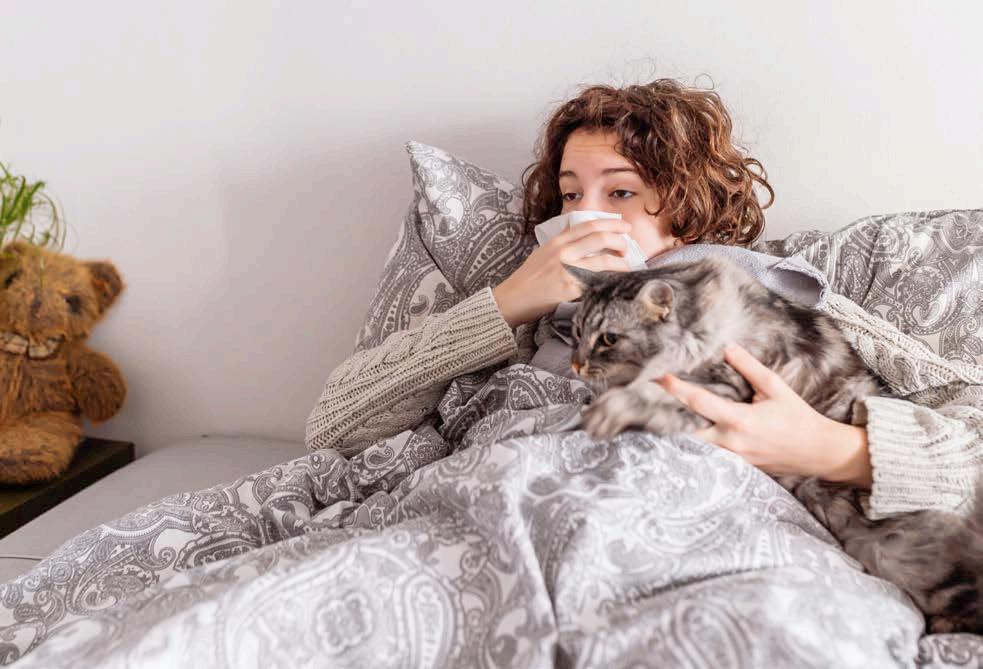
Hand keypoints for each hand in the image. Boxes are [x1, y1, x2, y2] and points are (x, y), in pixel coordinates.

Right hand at [491, 219, 632, 327]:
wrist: (512, 300)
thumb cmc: (527, 279)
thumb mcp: (542, 252)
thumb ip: (560, 239)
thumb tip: (573, 224)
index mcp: (557, 242)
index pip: (589, 225)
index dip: (611, 223)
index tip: (624, 226)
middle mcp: (563, 252)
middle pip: (601, 238)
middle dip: (621, 241)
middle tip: (627, 247)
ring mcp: (568, 270)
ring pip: (605, 260)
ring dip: (621, 262)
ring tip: (625, 265)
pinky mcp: (571, 289)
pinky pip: (599, 282)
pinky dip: (611, 281)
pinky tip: (617, 283)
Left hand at [657, 344, 872, 487]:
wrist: (818, 453)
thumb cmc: (798, 418)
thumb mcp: (776, 388)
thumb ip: (749, 368)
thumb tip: (727, 347)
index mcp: (739, 420)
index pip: (699, 402)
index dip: (676, 389)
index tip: (659, 377)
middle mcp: (730, 442)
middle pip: (685, 431)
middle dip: (663, 418)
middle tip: (642, 404)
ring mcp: (731, 459)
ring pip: (693, 447)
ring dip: (674, 433)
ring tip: (652, 419)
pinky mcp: (734, 468)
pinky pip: (706, 457)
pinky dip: (691, 446)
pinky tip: (679, 436)